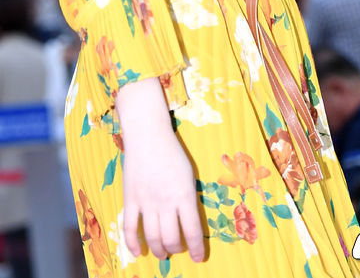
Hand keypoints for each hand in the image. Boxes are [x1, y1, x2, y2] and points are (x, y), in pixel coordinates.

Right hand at [122, 125, 203, 261]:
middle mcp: (165, 202)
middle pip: (170, 239)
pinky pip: (129, 228)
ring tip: (162, 252)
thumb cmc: (173, 152)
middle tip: (178, 249)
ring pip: (151, 237)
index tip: (197, 258)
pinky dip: (132, 244)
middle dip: (176, 249)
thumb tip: (189, 222)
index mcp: (184, 195)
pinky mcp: (130, 199)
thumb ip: (189, 199)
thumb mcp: (189, 175)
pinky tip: (138, 252)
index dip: (195, 249)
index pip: (192, 231)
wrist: (148, 135)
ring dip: (158, 250)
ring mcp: (146, 201)